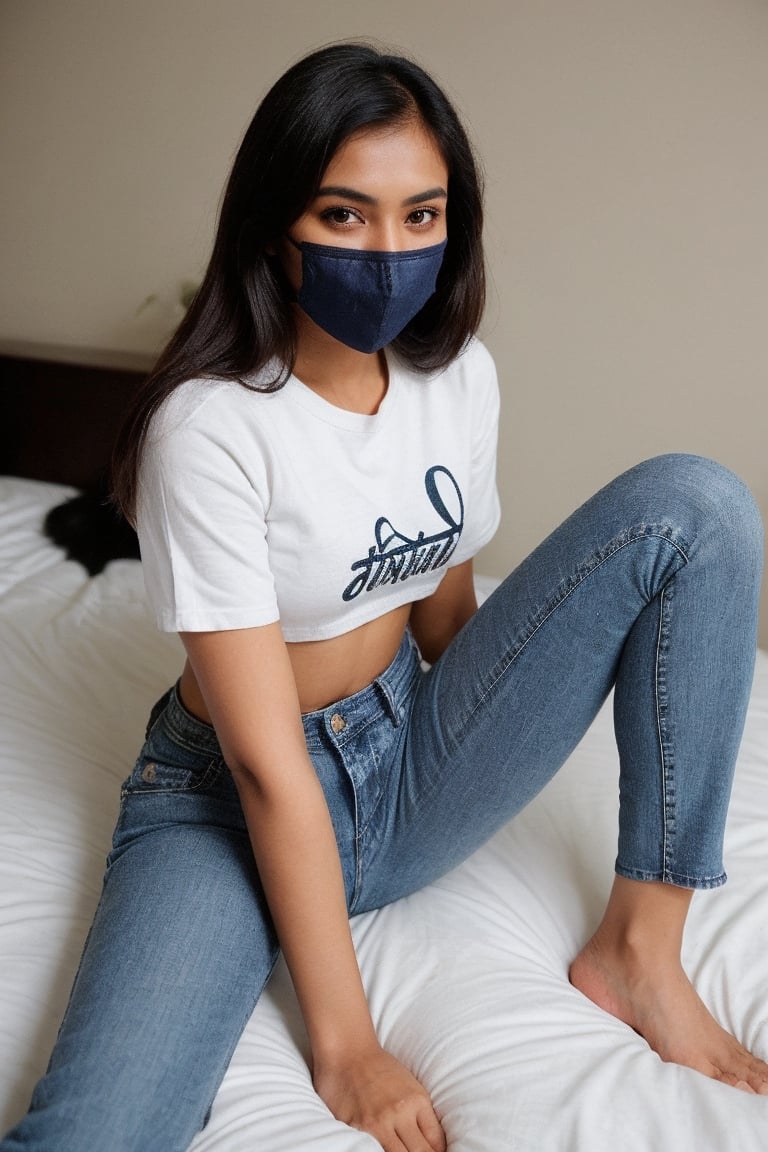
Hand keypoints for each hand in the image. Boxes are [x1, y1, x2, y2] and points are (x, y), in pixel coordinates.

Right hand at [313, 1042, 446, 1151]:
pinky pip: (372, 1151)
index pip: (436, 1142)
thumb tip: (437, 1147)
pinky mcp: (355, 1128)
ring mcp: (376, 1123)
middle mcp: (399, 1113)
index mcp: (417, 1101)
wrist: (348, 1052)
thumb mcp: (411, 1087)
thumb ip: (422, 1116)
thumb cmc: (380, 1069)